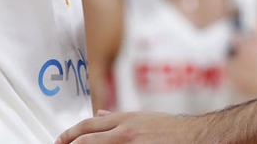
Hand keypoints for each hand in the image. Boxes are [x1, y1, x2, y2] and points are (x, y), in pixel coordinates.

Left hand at [56, 111, 207, 143]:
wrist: (196, 136)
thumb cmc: (172, 128)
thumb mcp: (143, 117)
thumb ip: (118, 118)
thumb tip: (100, 116)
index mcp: (124, 120)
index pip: (87, 126)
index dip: (69, 134)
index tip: (60, 141)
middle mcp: (124, 133)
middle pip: (86, 140)